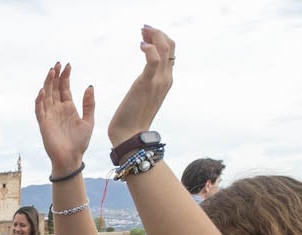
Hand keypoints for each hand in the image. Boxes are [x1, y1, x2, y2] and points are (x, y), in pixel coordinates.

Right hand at [34, 63, 94, 174]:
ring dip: (48, 83)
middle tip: (57, 64)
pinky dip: (40, 100)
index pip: (64, 88)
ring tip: (51, 72)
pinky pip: (39, 110)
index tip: (68, 65)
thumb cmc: (80, 142)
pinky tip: (43, 91)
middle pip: (54, 88)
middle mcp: (57, 109)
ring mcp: (50, 115)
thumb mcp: (89, 121)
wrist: (71, 158)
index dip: (65, 76)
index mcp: (68, 107)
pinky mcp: (43, 124)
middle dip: (55, 76)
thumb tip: (89, 86)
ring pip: (46, 95)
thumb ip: (89, 104)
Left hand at [106, 26, 175, 143]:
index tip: (147, 34)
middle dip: (157, 33)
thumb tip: (146, 75)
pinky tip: (141, 46)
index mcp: (166, 81)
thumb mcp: (144, 95)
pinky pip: (153, 59)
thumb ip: (148, 82)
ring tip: (142, 33)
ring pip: (164, 48)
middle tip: (143, 30)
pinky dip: (149, 48)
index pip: (170, 52)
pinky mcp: (146, 84)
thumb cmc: (132, 118)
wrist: (130, 136)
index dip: (160, 38)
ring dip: (154, 35)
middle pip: (170, 45)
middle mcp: (166, 79)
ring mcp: (158, 81)